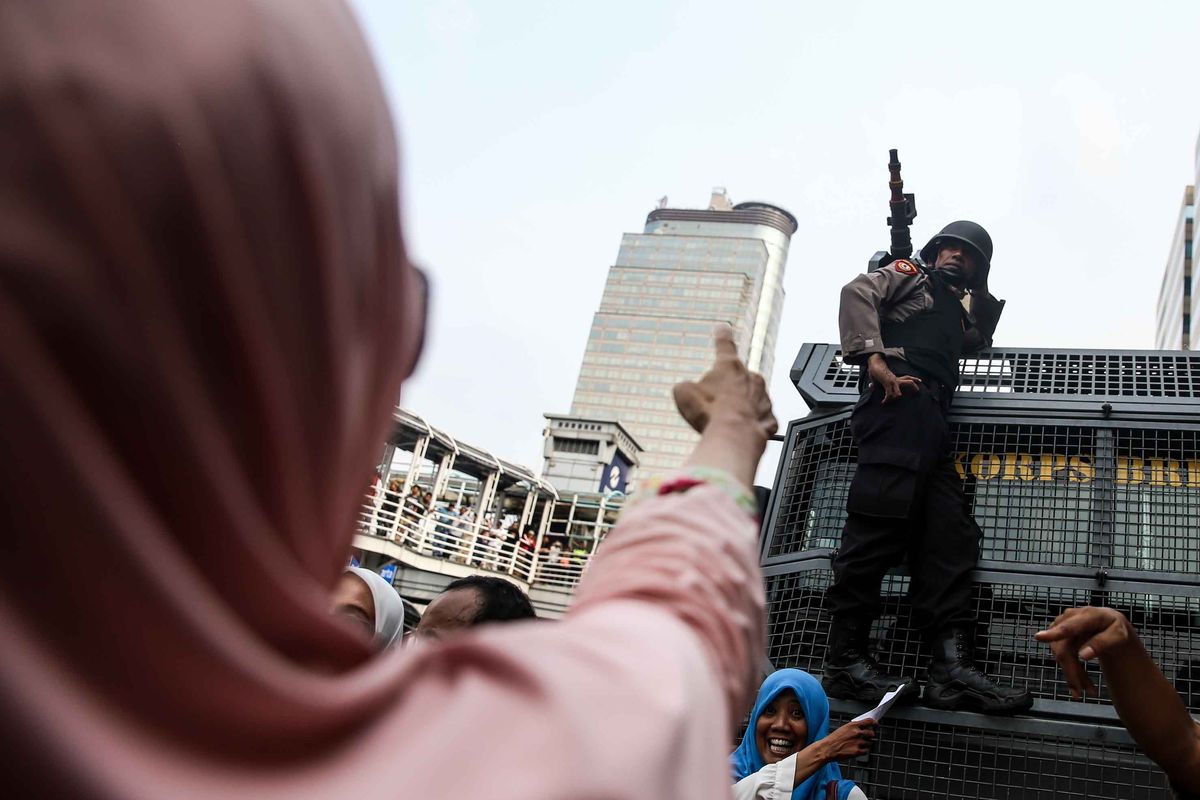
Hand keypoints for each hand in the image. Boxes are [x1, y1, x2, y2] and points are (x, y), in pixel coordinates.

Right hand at [673, 324, 775, 440]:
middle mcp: (751, 378)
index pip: (724, 345)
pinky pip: (759, 418)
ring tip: (725, 421)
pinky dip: (750, 423)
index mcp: (729, 366)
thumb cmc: (710, 413)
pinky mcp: (770, 418)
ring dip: (740, 407)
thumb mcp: (684, 394)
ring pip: (751, 398)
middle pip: (738, 378)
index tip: (723, 328)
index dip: (722, 336)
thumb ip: (686, 387)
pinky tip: (739, 430)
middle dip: (728, 389)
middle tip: (714, 405)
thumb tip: (685, 389)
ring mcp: (763, 398)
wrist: (734, 436)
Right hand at [817, 719, 876, 760]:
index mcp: (853, 725)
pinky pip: (866, 751)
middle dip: (870, 735)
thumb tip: (863, 728)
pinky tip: (858, 749)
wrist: (828, 748)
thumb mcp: (844, 728)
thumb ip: (854, 727)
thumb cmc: (834, 739)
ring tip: (858, 744)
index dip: (874, 723)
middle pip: (872, 733)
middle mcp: (857, 733)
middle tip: (867, 737)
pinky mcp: (858, 751)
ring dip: (866, 744)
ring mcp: (858, 742)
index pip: (869, 721)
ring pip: (870, 743)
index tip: (876, 724)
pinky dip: (864, 750)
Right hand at [866, 353, 919, 402]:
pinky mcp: (887, 383)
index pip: (907, 378)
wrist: (874, 363)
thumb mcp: (876, 378)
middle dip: (914, 387)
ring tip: (887, 402)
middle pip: (909, 382)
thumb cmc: (875, 370)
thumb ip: (875, 384)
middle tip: (917, 391)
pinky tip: (883, 402)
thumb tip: (870, 386)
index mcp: (895, 378)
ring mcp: (892, 381)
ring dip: (894, 399)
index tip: (920, 381)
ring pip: (898, 392)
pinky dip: (887, 399)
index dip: (914, 379)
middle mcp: (895, 379)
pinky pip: (890, 394)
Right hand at [1034, 607, 1137, 698]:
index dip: (1054, 633)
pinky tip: (1081, 680)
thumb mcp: (1119, 636)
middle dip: (1071, 672)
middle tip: (1081, 692)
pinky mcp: (1058, 635)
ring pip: (1060, 654)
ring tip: (1087, 688)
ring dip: (1072, 673)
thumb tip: (1083, 656)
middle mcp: (1070, 618)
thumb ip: (1102, 643)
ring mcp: (1061, 626)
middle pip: (1063, 649)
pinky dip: (1071, 670)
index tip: (1039, 638)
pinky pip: (1061, 655)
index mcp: (1088, 615)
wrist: (1109, 624)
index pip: (1069, 627)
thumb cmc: (1115, 629)